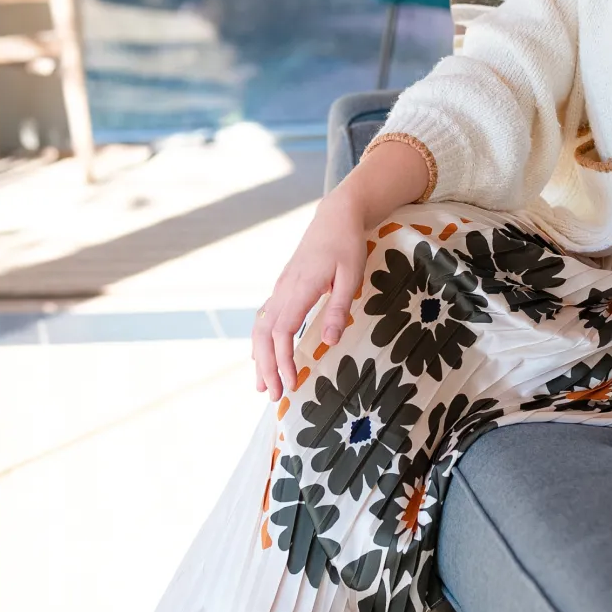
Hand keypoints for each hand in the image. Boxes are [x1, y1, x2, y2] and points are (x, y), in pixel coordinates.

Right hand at [252, 183, 369, 401]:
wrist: (335, 216)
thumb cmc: (347, 244)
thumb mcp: (352, 276)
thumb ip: (339, 308)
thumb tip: (329, 343)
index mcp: (301, 288)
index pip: (282, 331)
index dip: (282, 360)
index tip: (291, 383)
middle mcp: (284, 289)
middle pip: (264, 334)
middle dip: (266, 366)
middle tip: (273, 395)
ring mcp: (281, 287)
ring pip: (260, 327)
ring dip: (259, 356)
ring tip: (262, 384)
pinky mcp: (283, 287)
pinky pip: (265, 318)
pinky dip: (261, 341)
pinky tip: (263, 355)